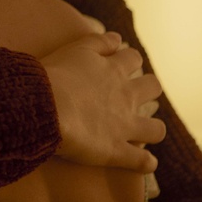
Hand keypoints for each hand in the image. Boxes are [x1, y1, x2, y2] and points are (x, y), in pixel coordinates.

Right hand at [42, 31, 164, 171]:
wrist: (45, 106)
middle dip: (147, 90)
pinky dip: (145, 163)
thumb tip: (117, 38)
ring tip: (141, 133)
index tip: (118, 66)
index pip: (133, 58)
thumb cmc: (52, 76)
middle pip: (152, 88)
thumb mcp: (75, 49)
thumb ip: (98, 42)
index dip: (127, 62)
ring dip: (152, 130)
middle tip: (130, 98)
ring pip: (156, 129)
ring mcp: (124, 125)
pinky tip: (144, 164)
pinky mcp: (116, 151)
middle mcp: (125, 96)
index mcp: (114, 70)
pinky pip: (142, 161)